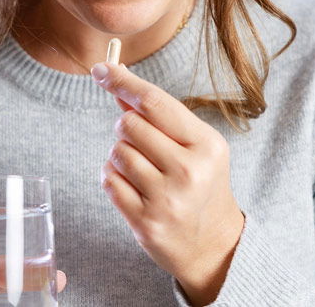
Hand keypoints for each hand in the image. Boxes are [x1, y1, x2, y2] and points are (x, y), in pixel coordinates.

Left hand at [91, 62, 243, 300]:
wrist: (213, 244)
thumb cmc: (201, 182)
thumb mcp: (193, 144)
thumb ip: (157, 114)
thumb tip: (117, 81)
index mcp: (206, 144)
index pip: (154, 102)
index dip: (123, 82)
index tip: (101, 69)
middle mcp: (189, 171)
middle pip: (129, 124)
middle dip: (127, 127)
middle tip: (143, 142)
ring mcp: (167, 199)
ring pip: (116, 152)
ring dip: (121, 154)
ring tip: (144, 169)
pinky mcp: (145, 222)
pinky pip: (108, 180)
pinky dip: (113, 177)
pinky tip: (134, 187)